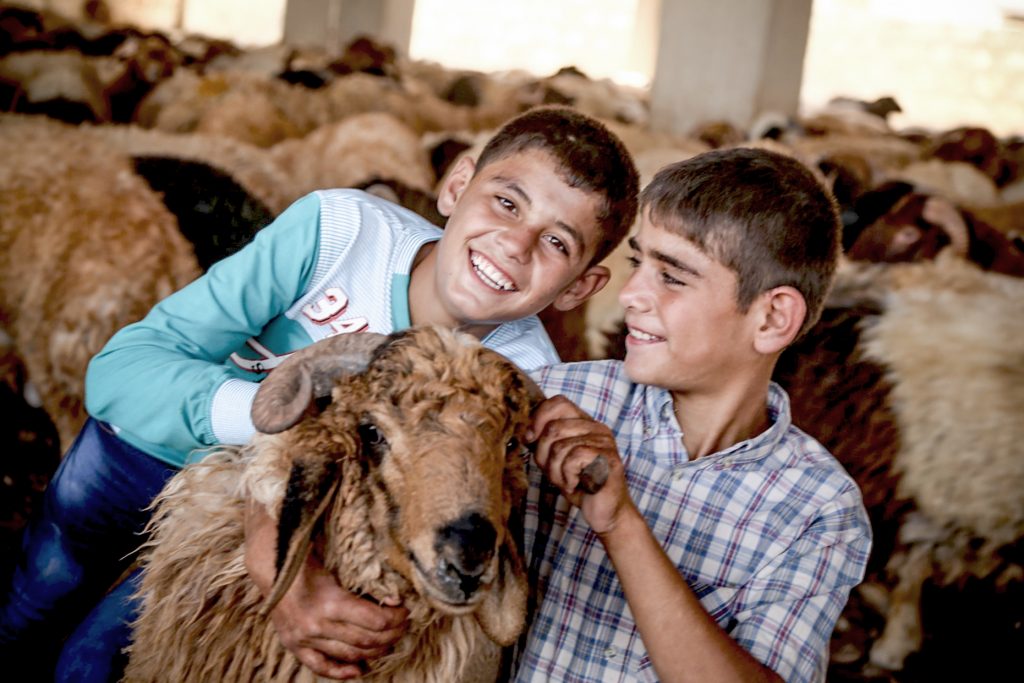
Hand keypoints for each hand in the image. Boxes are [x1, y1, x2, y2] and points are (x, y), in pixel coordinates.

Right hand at [244, 503, 408, 678]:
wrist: (272, 567)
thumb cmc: (310, 560)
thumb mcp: (339, 565)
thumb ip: (364, 580)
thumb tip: (395, 596)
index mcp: (331, 602)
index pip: (376, 621)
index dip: (396, 618)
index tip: (406, 610)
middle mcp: (317, 625)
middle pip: (367, 640)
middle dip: (391, 634)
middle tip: (403, 625)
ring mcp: (304, 639)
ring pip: (349, 655)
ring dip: (374, 651)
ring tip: (389, 642)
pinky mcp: (295, 645)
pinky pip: (320, 666)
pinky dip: (340, 672)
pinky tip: (358, 670)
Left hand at [528, 395, 632, 534]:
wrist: (605, 512)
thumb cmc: (579, 485)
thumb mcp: (554, 460)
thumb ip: (543, 443)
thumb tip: (527, 433)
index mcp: (585, 423)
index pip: (559, 402)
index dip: (539, 418)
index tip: (530, 439)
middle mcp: (597, 428)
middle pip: (554, 428)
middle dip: (544, 455)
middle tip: (554, 473)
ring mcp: (605, 442)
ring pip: (560, 447)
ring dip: (556, 471)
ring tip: (567, 481)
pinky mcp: (608, 459)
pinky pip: (573, 459)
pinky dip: (567, 477)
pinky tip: (577, 485)